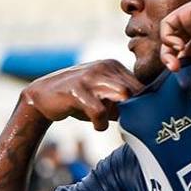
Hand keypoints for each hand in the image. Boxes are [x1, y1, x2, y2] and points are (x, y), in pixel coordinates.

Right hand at [19, 60, 143, 130]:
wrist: (42, 96)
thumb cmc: (79, 100)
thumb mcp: (104, 98)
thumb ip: (124, 104)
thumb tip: (148, 116)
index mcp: (114, 66)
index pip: (141, 85)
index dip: (141, 105)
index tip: (132, 117)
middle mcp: (105, 66)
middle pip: (135, 91)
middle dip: (130, 110)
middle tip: (117, 120)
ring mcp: (91, 76)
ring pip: (123, 96)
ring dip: (117, 115)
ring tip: (104, 121)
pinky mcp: (77, 89)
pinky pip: (100, 111)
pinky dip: (100, 123)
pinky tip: (95, 125)